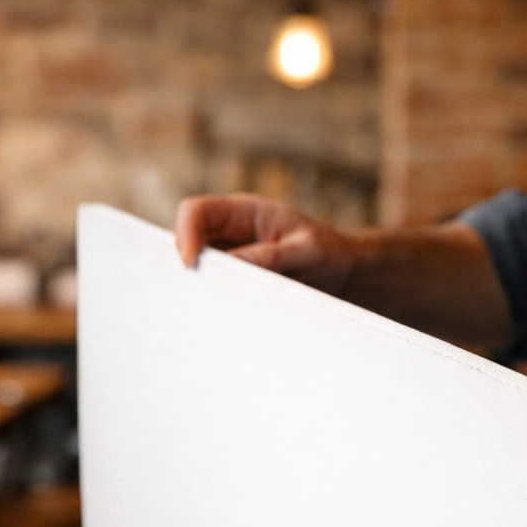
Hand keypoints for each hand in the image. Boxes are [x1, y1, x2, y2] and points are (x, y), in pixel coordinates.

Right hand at [173, 193, 357, 294]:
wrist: (342, 274)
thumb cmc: (328, 254)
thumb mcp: (306, 251)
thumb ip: (270, 256)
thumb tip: (232, 265)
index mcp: (244, 211)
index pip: (196, 211)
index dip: (184, 234)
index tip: (191, 265)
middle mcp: (229, 231)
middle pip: (185, 238)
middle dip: (183, 262)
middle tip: (193, 292)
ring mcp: (228, 255)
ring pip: (195, 266)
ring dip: (197, 284)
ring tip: (208, 306)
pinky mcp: (233, 279)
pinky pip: (211, 286)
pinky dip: (209, 299)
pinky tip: (220, 315)